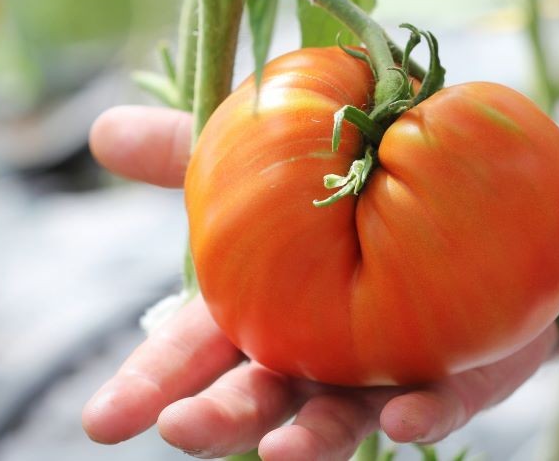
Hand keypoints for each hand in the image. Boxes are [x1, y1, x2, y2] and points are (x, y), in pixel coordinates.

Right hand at [82, 105, 558, 459]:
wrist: (456, 197)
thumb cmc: (344, 189)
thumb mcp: (263, 166)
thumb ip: (186, 155)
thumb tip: (101, 130)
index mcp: (263, 309)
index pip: (195, 353)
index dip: (150, 385)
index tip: (103, 421)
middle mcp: (314, 350)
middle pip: (259, 395)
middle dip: (219, 418)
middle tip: (179, 430)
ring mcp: (379, 369)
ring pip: (338, 417)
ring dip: (310, 441)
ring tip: (282, 453)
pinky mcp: (450, 372)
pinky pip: (438, 402)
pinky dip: (420, 416)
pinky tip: (405, 420)